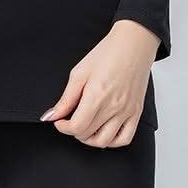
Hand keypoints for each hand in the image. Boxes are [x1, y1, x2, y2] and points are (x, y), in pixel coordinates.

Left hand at [39, 19, 158, 146]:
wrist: (132, 45)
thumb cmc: (107, 54)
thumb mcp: (80, 72)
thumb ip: (66, 98)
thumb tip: (51, 115)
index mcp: (97, 96)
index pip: (77, 127)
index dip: (63, 127)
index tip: (59, 120)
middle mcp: (113, 107)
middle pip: (88, 134)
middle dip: (74, 130)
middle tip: (70, 119)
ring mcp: (126, 112)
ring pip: (105, 142)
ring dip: (90, 139)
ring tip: (85, 126)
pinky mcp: (136, 113)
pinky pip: (125, 139)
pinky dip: (112, 141)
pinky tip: (103, 131)